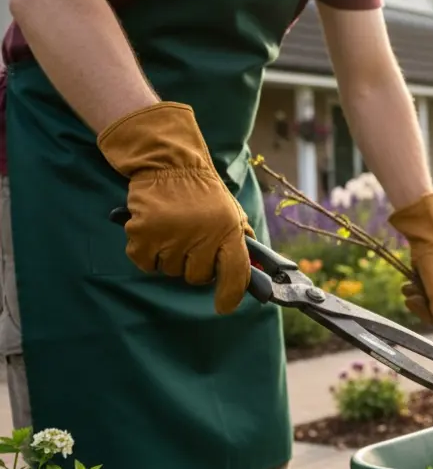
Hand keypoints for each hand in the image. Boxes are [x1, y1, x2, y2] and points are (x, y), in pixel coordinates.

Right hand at [96, 102, 253, 314]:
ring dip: (169, 258)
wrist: (169, 162)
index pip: (235, 272)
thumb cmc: (202, 192)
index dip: (231, 294)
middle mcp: (202, 235)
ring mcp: (171, 236)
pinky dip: (146, 254)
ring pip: (170, 271)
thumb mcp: (231, 212)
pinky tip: (152, 233)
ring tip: (171, 231)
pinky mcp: (143, 233)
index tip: (224, 306)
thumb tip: (254, 272)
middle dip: (194, 266)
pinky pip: (145, 263)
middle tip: (189, 243)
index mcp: (228, 230)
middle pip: (197, 277)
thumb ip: (240, 241)